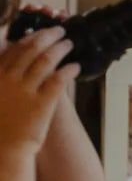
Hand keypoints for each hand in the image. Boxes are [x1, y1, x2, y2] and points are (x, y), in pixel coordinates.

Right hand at [0, 26, 79, 157]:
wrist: (4, 149)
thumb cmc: (1, 121)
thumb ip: (5, 76)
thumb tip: (19, 58)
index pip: (16, 48)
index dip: (32, 36)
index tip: (42, 31)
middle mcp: (9, 80)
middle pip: (32, 48)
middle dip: (49, 36)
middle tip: (60, 31)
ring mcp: (25, 91)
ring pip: (46, 60)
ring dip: (61, 48)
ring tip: (69, 44)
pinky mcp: (41, 103)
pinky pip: (59, 79)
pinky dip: (69, 69)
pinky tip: (75, 67)